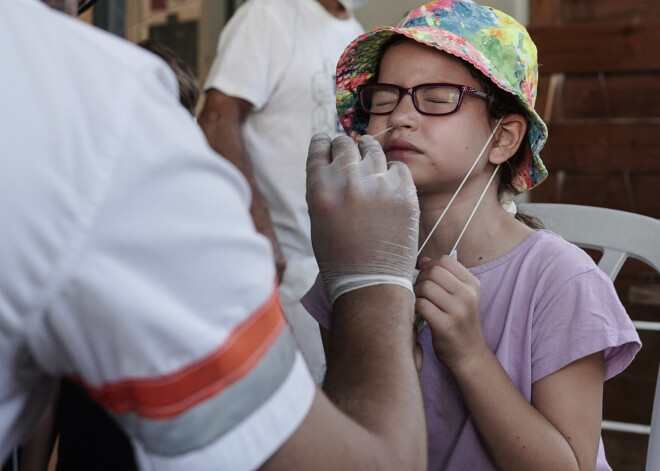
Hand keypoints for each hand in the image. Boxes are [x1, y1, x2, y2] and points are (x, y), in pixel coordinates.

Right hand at [306, 134, 418, 302]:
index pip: (319, 148)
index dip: (323, 143)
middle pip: (344, 143)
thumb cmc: (339, 257)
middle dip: (344, 145)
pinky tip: (388, 180)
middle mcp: (347, 182)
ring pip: (372, 149)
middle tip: (348, 149)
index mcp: (320, 189)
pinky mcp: (404, 194)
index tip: (326, 142)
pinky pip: (397, 168)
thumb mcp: (318, 220)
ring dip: (367, 150)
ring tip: (368, 152)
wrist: (370, 284)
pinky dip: (391, 172)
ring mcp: (378, 186)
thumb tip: (331, 164)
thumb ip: (323, 189)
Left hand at [414, 256, 486, 369]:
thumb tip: (423, 260)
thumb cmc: (460, 323)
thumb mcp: (459, 297)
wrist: (470, 354)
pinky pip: (421, 305)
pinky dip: (415, 307)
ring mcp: (458, 311)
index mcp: (472, 284)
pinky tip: (419, 313)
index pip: (444, 260)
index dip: (429, 266)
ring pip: (425, 287)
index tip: (426, 278)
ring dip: (416, 293)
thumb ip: (443, 277)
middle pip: (433, 272)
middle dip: (420, 279)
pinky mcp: (446, 326)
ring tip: (419, 302)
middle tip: (420, 292)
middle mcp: (468, 295)